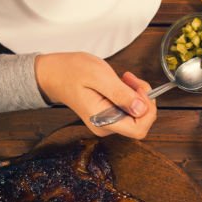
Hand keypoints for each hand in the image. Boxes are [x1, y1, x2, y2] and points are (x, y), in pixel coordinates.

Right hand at [34, 53, 156, 138]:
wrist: (54, 73)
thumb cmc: (71, 72)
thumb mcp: (99, 77)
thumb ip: (120, 94)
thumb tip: (141, 109)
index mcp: (103, 121)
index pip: (139, 129)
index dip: (147, 110)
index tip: (139, 90)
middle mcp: (106, 126)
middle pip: (141, 121)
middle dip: (143, 98)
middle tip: (131, 79)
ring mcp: (108, 121)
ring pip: (139, 113)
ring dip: (138, 94)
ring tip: (125, 78)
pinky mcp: (110, 114)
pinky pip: (131, 108)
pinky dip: (133, 93)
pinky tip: (123, 82)